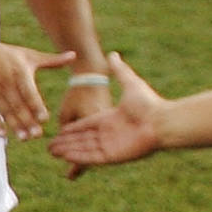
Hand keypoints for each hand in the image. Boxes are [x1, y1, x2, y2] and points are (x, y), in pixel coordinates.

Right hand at [0, 39, 74, 139]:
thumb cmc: (4, 54)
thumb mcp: (27, 55)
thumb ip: (51, 60)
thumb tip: (75, 56)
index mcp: (19, 72)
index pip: (29, 93)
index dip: (36, 106)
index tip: (44, 119)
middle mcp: (5, 83)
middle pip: (18, 106)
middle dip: (27, 122)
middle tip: (37, 135)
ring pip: (5, 112)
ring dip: (14, 126)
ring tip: (24, 138)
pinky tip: (3, 134)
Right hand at [48, 52, 163, 176]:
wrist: (162, 121)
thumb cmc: (149, 103)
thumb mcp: (130, 82)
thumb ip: (119, 70)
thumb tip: (113, 54)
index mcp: (111, 118)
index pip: (87, 125)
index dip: (73, 129)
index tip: (59, 131)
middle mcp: (109, 133)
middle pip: (82, 139)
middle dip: (66, 143)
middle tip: (49, 146)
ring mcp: (110, 146)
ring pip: (84, 149)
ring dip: (68, 151)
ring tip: (51, 152)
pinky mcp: (113, 156)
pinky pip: (91, 157)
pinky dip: (78, 157)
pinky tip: (65, 156)